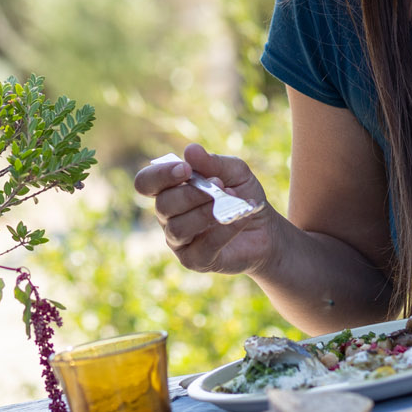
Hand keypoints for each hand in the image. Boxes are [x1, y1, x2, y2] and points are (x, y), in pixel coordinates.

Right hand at [135, 145, 277, 276]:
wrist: (265, 230)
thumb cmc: (242, 196)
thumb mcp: (234, 172)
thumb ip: (213, 162)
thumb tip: (190, 150)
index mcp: (170, 190)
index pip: (145, 182)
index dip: (160, 175)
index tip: (185, 169)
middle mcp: (168, 216)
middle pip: (163, 204)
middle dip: (192, 193)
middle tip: (219, 185)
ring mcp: (179, 241)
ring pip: (178, 228)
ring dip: (205, 212)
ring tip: (231, 202)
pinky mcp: (194, 260)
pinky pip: (203, 247)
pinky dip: (223, 231)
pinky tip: (239, 218)